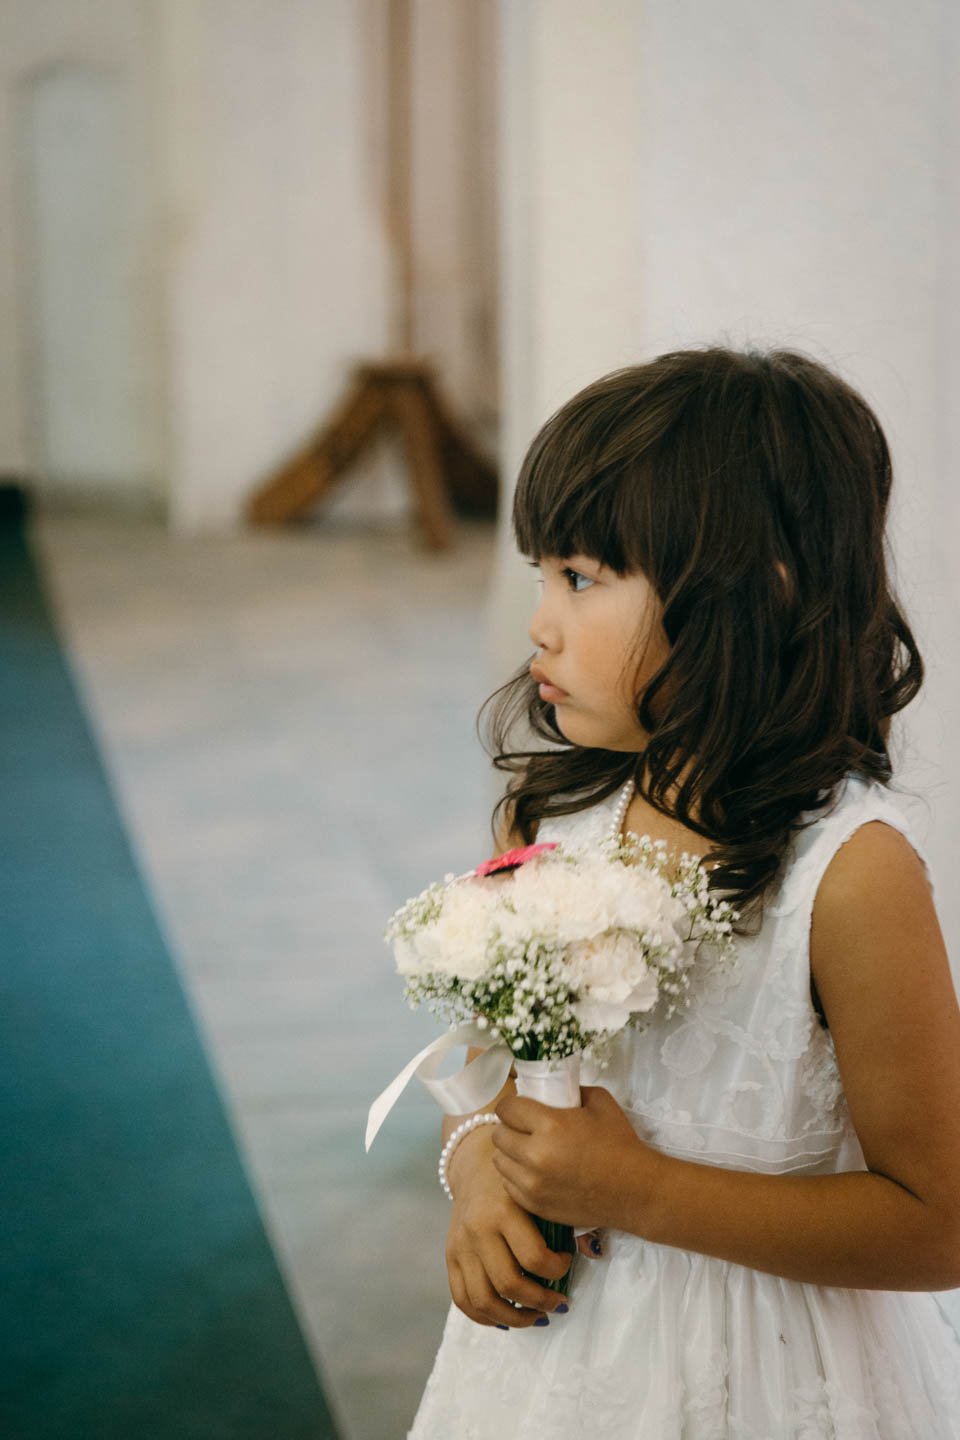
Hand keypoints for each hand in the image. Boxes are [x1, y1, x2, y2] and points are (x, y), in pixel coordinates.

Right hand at [444, 1124, 572, 1328]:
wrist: (477, 1163)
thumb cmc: (519, 1179)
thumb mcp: (540, 1190)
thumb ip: (565, 1221)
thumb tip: (594, 1251)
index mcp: (504, 1210)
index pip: (534, 1259)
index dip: (558, 1271)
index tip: (566, 1263)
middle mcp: (479, 1229)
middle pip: (509, 1284)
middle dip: (540, 1302)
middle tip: (558, 1303)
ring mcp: (461, 1244)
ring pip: (483, 1300)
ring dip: (514, 1318)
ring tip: (536, 1316)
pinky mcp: (450, 1255)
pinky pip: (462, 1299)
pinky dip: (485, 1317)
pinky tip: (507, 1317)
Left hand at [492, 1084, 660, 1231]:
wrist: (635, 1190)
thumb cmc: (619, 1143)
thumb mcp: (599, 1101)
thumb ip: (571, 1090)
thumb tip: (551, 1089)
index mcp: (549, 1126)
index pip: (506, 1109)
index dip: (511, 1106)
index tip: (520, 1107)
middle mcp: (535, 1156)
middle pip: (499, 1136)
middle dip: (509, 1128)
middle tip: (525, 1129)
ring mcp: (533, 1185)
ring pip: (500, 1162)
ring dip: (511, 1153)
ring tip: (528, 1150)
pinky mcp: (535, 1206)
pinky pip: (508, 1186)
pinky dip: (517, 1176)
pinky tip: (534, 1171)